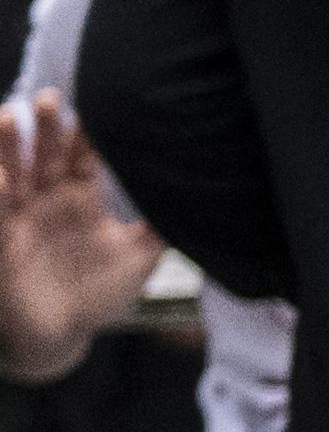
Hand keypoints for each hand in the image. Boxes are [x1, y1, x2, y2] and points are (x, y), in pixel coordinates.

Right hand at [0, 92, 165, 382]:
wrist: (58, 334)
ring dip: (8, 147)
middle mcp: (47, 199)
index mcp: (80, 198)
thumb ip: (162, 230)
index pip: (84, 157)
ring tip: (8, 117)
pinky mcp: (0, 237)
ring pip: (11, 172)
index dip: (88, 134)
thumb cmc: (95, 295)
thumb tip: (205, 206)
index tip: (99, 106)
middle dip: (47, 128)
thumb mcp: (139, 260)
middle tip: (51, 97)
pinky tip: (0, 178)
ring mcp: (20, 215)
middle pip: (47, 155)